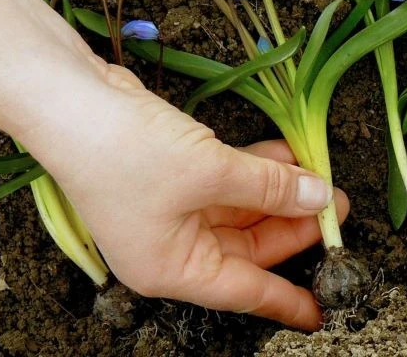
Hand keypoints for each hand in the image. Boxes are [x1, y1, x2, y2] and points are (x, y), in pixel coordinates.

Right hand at [0, 0, 345, 330]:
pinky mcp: (176, 172)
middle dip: (293, 225)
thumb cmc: (129, 153)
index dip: (286, 299)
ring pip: (241, 208)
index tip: (320, 308)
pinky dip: (258, 168)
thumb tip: (318, 198)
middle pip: (247, 245)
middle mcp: (172, 243)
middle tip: (335, 208)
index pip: (243, 290)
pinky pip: (229, 179)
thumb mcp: (210, 174)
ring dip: (280, 191)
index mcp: (173, 267)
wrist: (72, 99)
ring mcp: (173, 206)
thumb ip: (269, 188)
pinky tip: (289, 152)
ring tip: (322, 177)